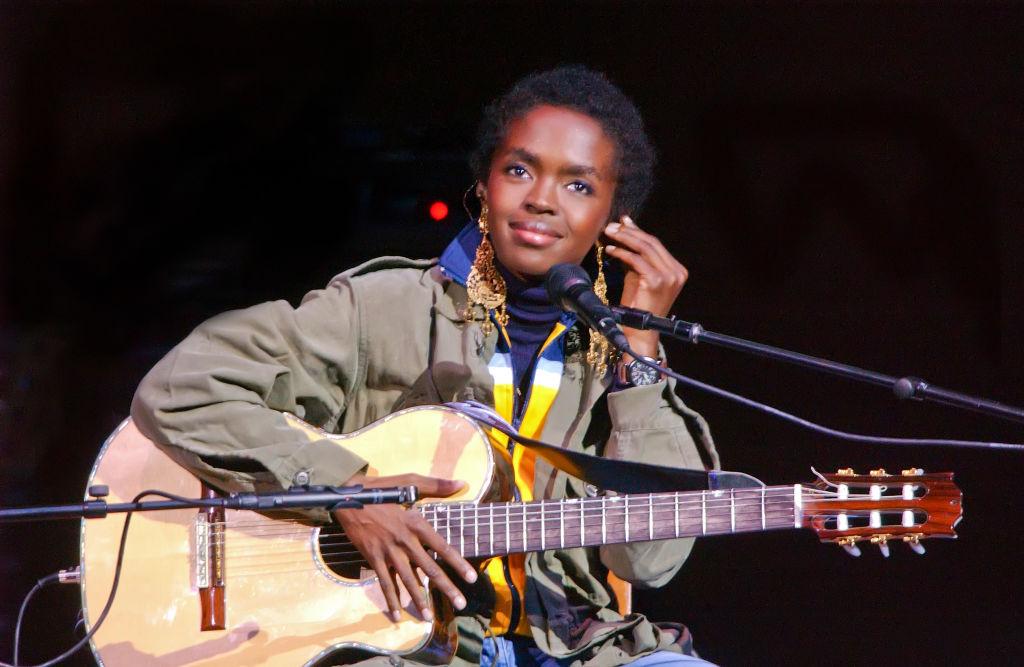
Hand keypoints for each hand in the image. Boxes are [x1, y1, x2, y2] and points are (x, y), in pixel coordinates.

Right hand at [333, 472, 477, 622]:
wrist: (348, 498)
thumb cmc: (382, 489)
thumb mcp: (409, 481)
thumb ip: (436, 485)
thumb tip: (461, 483)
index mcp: (416, 523)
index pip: (442, 547)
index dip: (458, 563)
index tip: (471, 578)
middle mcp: (405, 540)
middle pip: (429, 568)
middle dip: (446, 587)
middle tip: (460, 604)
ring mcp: (388, 551)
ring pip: (407, 580)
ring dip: (419, 599)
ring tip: (429, 617)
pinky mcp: (373, 558)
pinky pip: (384, 583)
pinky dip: (390, 600)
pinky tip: (396, 615)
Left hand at [603, 215, 688, 358]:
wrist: (640, 330)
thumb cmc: (638, 305)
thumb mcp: (638, 276)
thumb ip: (635, 255)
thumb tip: (625, 229)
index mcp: (677, 270)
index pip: (656, 244)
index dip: (637, 231)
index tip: (622, 222)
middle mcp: (677, 272)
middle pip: (652, 243)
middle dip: (630, 232)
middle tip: (612, 226)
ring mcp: (669, 276)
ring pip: (645, 248)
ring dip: (625, 238)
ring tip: (609, 234)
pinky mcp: (657, 281)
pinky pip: (637, 260)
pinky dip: (622, 253)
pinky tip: (611, 250)